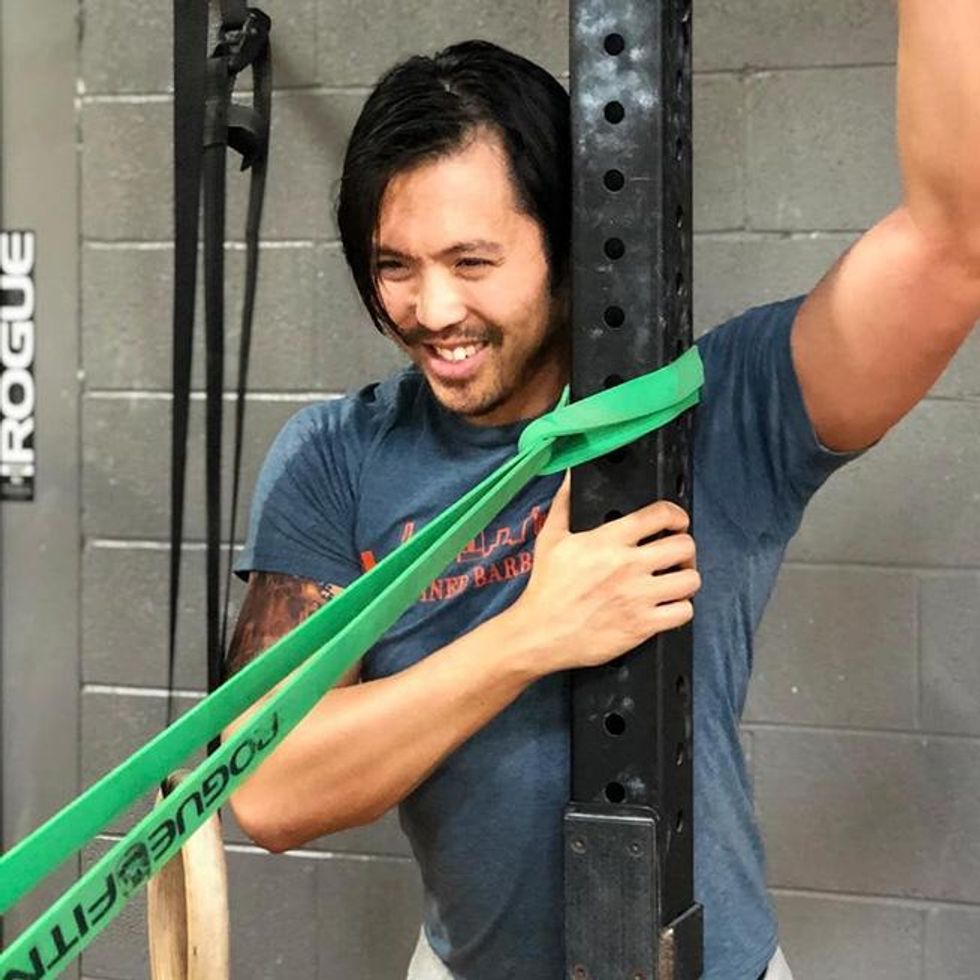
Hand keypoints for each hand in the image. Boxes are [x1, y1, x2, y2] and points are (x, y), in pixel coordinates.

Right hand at [511, 473, 699, 675]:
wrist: (540, 633)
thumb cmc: (546, 587)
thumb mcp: (550, 538)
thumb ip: (565, 504)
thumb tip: (569, 476)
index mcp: (609, 540)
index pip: (660, 515)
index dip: (677, 515)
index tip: (676, 521)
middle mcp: (628, 566)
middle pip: (684, 546)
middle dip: (684, 547)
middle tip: (675, 555)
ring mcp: (638, 597)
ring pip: (690, 580)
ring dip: (685, 579)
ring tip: (673, 581)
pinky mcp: (642, 626)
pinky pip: (684, 613)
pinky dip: (680, 609)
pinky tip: (667, 607)